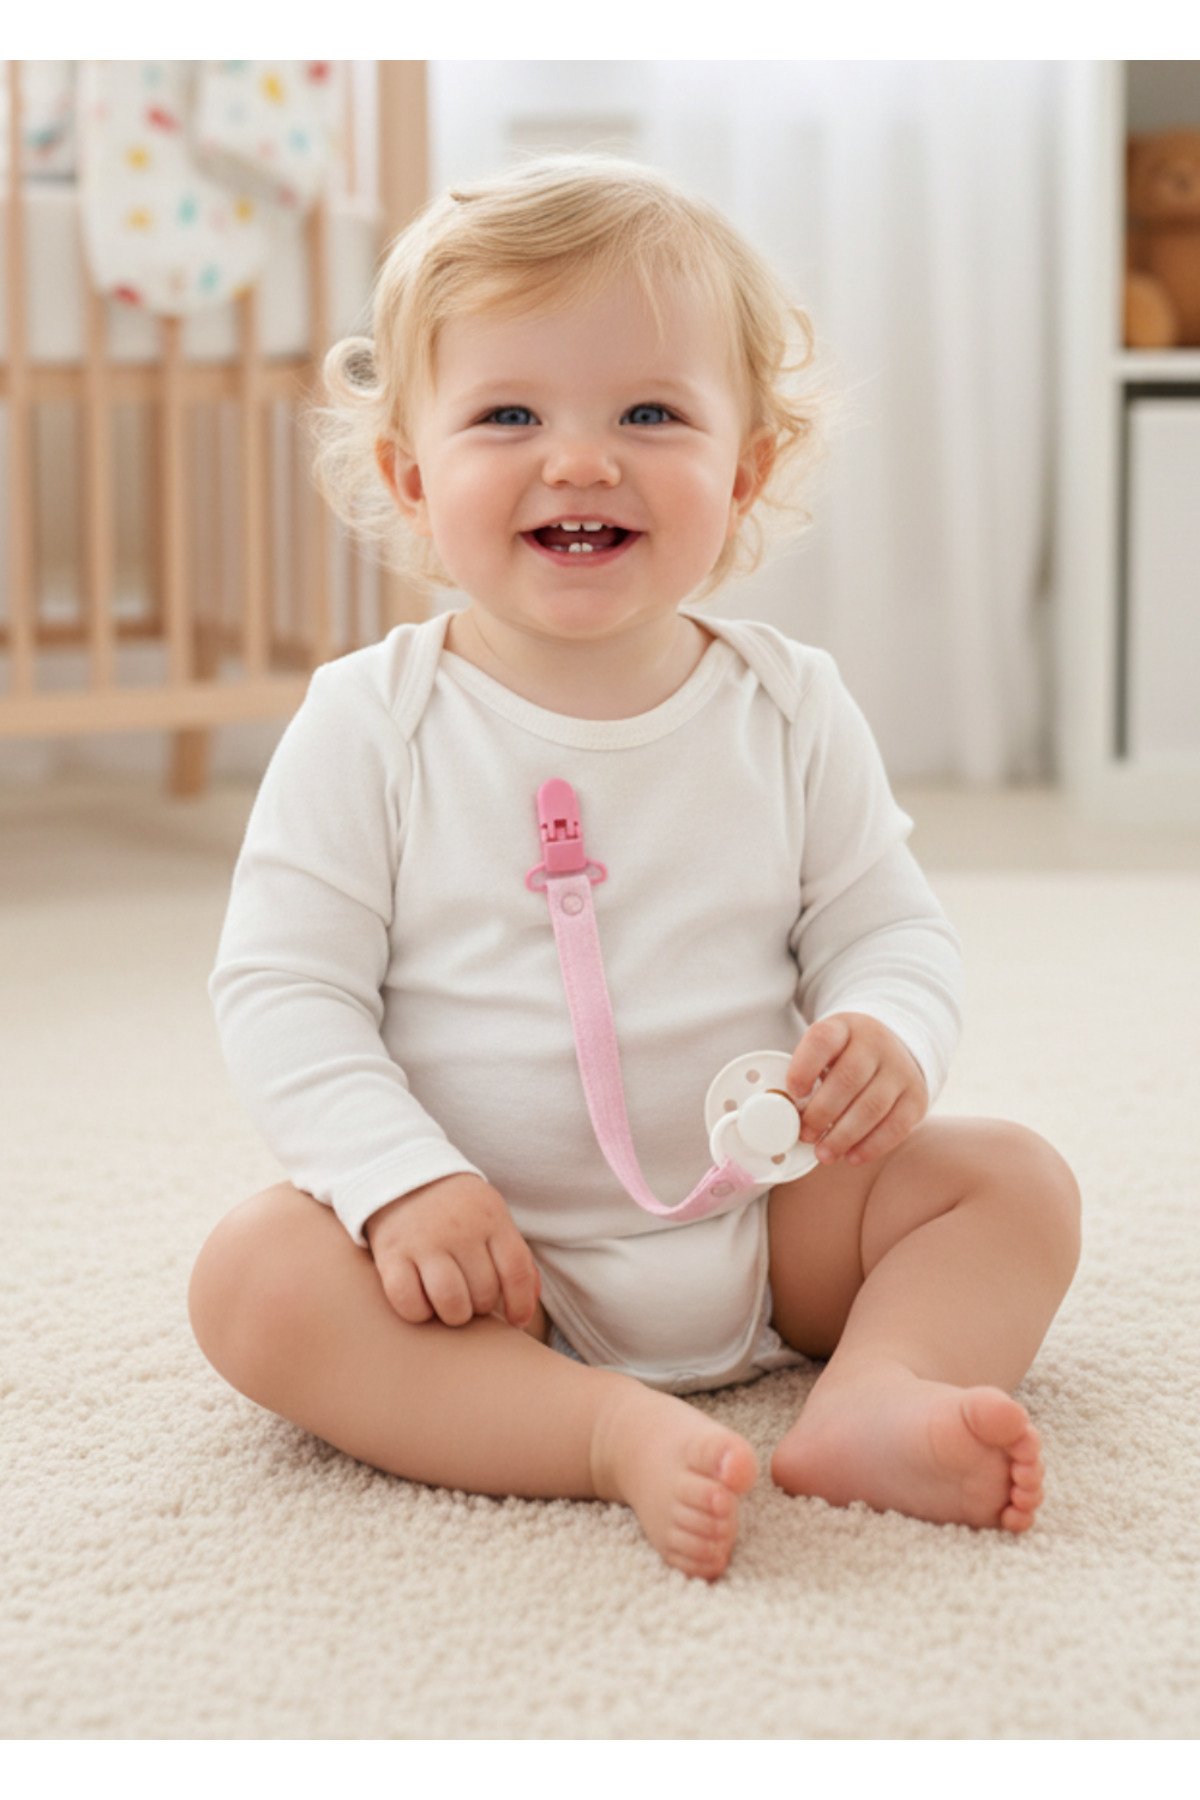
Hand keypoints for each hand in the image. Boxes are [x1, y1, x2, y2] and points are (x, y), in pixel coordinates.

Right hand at [364, 1174, 540, 1329]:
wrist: (403, 1174)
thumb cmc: (458, 1209)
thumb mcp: (493, 1219)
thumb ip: (516, 1259)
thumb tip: (524, 1312)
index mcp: (491, 1218)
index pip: (516, 1272)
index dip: (521, 1304)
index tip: (516, 1320)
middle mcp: (460, 1229)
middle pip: (484, 1293)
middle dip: (481, 1305)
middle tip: (471, 1294)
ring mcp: (424, 1242)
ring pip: (451, 1304)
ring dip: (454, 1314)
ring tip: (450, 1303)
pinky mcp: (391, 1254)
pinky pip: (410, 1304)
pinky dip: (419, 1312)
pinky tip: (422, 1299)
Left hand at [785, 1012, 927, 1168]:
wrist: (892, 1049)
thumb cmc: (845, 1056)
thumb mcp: (825, 1049)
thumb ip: (807, 1073)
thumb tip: (788, 1115)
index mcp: (844, 1027)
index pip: (822, 1040)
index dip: (803, 1068)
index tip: (793, 1093)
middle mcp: (876, 1044)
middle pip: (848, 1079)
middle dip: (821, 1113)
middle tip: (805, 1135)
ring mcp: (900, 1069)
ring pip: (871, 1107)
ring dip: (843, 1136)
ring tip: (823, 1154)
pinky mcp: (916, 1096)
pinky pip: (896, 1126)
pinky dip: (871, 1146)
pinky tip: (852, 1156)